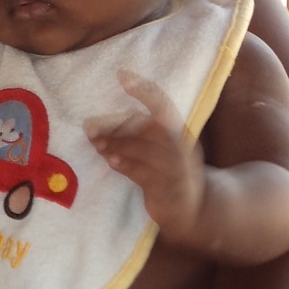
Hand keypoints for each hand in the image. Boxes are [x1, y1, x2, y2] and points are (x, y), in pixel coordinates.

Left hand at [84, 70, 205, 244]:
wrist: (197, 211)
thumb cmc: (172, 175)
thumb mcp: (162, 152)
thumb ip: (143, 137)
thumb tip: (110, 123)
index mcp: (179, 134)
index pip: (164, 105)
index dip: (145, 90)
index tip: (123, 77)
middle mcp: (181, 149)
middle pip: (150, 129)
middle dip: (118, 127)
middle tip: (91, 129)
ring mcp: (178, 171)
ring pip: (147, 152)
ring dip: (118, 146)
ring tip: (97, 145)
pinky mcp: (170, 191)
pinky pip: (147, 175)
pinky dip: (127, 166)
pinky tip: (111, 163)